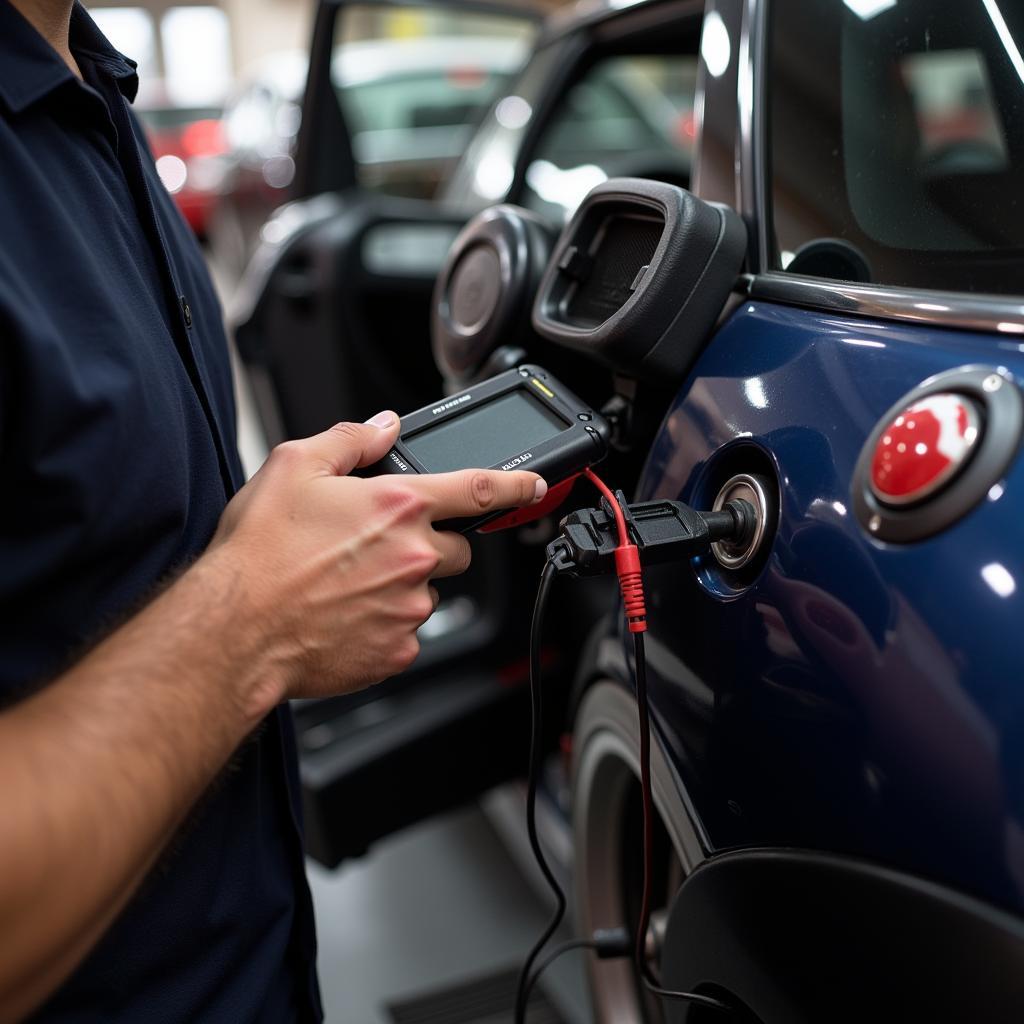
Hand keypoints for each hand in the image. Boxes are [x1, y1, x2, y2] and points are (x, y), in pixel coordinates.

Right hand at [208, 413, 545, 712]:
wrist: (235, 629)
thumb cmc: (259, 552)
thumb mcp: (294, 467)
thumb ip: (351, 440)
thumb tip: (382, 426)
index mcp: (398, 506)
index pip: (478, 489)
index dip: (514, 486)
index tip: (534, 487)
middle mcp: (414, 557)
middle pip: (456, 548)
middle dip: (430, 544)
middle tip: (378, 548)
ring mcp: (409, 607)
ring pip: (428, 591)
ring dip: (402, 586)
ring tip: (347, 584)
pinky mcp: (398, 649)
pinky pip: (406, 632)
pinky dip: (384, 624)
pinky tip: (344, 614)